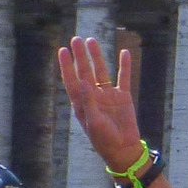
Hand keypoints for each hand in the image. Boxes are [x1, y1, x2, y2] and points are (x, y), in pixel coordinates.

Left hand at [56, 37, 143, 174]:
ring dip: (97, 56)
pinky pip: (124, 77)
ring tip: (92, 40)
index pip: (72, 79)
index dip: (67, 65)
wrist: (123, 148)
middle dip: (80, 55)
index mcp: (81, 102)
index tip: (63, 50)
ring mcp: (108, 95)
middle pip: (85, 71)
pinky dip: (124, 65)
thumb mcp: (93, 121)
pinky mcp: (123, 97)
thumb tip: (83, 82)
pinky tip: (124, 53)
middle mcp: (93, 95)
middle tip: (76, 39)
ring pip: (101, 71)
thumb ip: (88, 101)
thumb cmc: (104, 139)